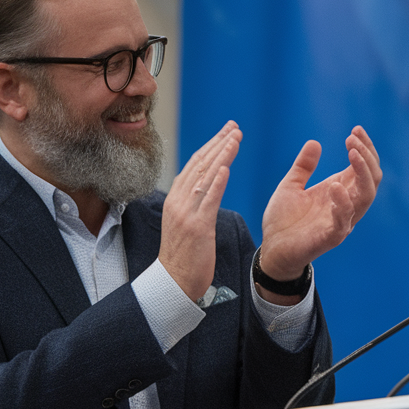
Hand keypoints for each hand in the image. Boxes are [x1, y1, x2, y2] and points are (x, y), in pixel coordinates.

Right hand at [159, 122, 241, 300]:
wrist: (173, 282)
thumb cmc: (183, 255)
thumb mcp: (186, 222)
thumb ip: (194, 202)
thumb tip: (206, 184)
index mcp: (176, 199)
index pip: (194, 165)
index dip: (211, 146)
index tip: (226, 132)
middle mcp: (179, 202)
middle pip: (200, 165)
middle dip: (218, 143)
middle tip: (234, 127)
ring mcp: (186, 214)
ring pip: (205, 178)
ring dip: (221, 156)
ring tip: (234, 138)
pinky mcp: (197, 228)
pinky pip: (208, 201)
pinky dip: (217, 182)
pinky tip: (226, 168)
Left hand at [258, 125, 381, 279]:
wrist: (271, 250)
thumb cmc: (284, 220)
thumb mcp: (291, 186)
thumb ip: (304, 166)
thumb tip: (314, 142)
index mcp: (340, 191)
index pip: (365, 168)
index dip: (365, 148)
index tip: (355, 130)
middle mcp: (347, 205)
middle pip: (372, 179)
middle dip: (367, 156)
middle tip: (352, 138)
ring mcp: (341, 221)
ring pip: (366, 197)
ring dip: (362, 173)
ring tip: (352, 153)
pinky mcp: (330, 237)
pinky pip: (344, 221)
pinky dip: (343, 203)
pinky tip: (335, 186)